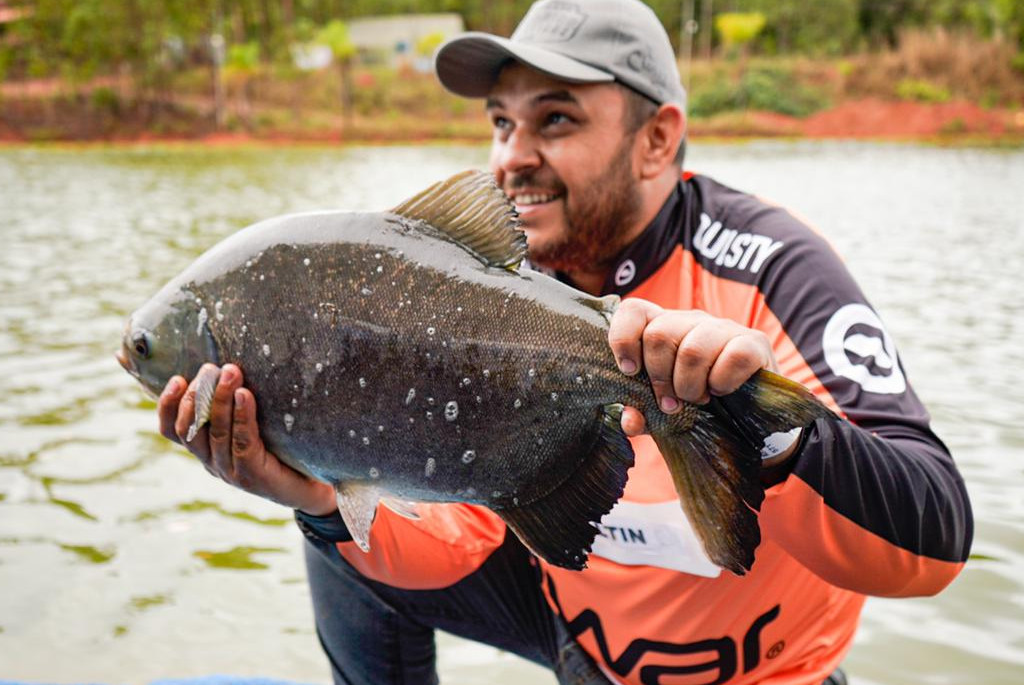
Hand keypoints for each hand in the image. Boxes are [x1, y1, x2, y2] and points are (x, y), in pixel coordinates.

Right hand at [158, 363, 336, 515]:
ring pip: (216, 432)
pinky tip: (245, 395)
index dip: (167, 406)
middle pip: (190, 429)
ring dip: (221, 399)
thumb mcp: (253, 427)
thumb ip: (237, 407)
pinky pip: (242, 442)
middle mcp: (213, 463)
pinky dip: (242, 416)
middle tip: (211, 368)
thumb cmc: (282, 451)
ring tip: (231, 373)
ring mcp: (231, 472)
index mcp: (206, 451)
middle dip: (197, 394)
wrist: (311, 488)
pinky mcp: (252, 476)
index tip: (177, 379)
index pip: (172, 431)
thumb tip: (230, 367)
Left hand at [608, 299, 778, 436]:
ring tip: (697, 399)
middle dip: (659, 378)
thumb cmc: (698, 402)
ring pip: (692, 350)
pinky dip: (722, 383)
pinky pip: (732, 358)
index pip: (633, 310)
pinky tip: (722, 391)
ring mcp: (724, 328)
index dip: (623, 339)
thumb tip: (629, 420)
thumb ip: (640, 414)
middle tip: (671, 402)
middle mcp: (692, 320)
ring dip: (690, 386)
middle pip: (659, 334)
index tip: (630, 371)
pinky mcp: (754, 343)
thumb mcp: (663, 410)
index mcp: (663, 327)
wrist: (752, 413)